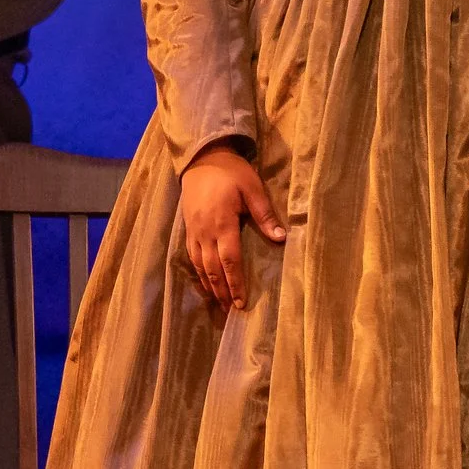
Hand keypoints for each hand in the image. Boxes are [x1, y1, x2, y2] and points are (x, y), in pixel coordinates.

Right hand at [179, 143, 285, 312]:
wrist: (201, 158)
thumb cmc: (231, 172)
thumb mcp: (253, 188)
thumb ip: (265, 215)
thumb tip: (280, 238)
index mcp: (223, 223)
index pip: (230, 260)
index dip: (236, 283)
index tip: (242, 302)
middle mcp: (205, 230)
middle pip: (213, 267)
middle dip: (222, 290)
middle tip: (231, 310)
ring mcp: (194, 229)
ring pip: (200, 264)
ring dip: (209, 285)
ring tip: (219, 302)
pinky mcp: (188, 227)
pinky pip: (191, 255)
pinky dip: (198, 271)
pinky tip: (205, 281)